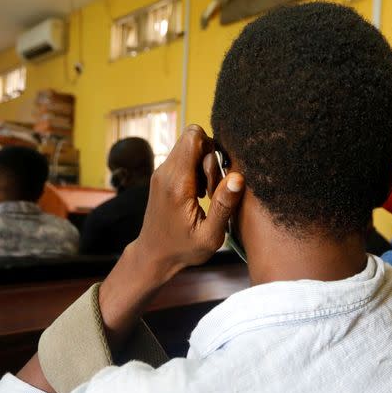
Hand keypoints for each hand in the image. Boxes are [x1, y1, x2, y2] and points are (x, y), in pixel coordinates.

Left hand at [96, 125, 244, 350]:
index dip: (212, 152)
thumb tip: (238, 177)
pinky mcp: (163, 176)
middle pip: (194, 138)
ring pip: (190, 147)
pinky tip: (199, 195)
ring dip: (204, 166)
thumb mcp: (210, 236)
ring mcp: (161, 172)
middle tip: (211, 190)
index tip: (215, 181)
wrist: (153, 255)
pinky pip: (185, 158)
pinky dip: (196, 171)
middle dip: (210, 158)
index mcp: (176, 183)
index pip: (194, 137)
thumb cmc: (183, 249)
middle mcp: (165, 172)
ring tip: (205, 195)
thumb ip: (224, 205)